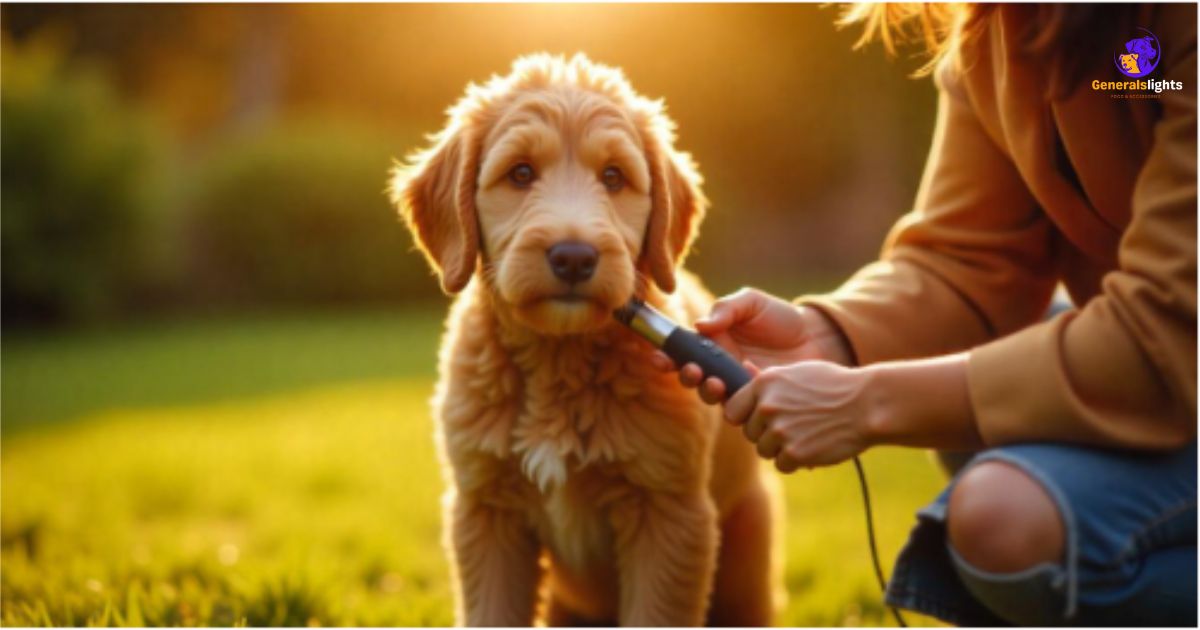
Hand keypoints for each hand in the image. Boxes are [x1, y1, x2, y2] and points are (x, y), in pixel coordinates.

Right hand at [653, 287, 853, 402]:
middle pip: (692, 379)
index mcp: (712, 343)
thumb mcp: (752, 303)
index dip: (666, 357)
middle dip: (686, 376)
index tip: (660, 359)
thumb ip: (726, 309)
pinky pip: (741, 409)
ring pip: (712, 398)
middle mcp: (720, 367)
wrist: (817, 337)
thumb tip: (701, 325)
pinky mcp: (756, 403)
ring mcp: (737, 387)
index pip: (682, 352)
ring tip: (717, 383)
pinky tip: (753, 379)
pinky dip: (741, 399)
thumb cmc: (781, 317)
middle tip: (693, 371)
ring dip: (707, 392)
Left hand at [723, 361, 877, 470]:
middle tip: (795, 426)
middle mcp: (767, 406)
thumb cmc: (834, 386)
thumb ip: (768, 377)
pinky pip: (782, 465)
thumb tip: (744, 367)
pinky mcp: (795, 453)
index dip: (747, 417)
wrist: (867, 404)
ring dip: (782, 448)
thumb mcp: (798, 372)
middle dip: (768, 434)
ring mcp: (781, 431)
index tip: (763, 419)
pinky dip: (796, 461)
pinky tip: (813, 446)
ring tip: (807, 434)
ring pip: (764, 451)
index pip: (732, 411)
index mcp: (764, 383)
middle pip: (750, 433)